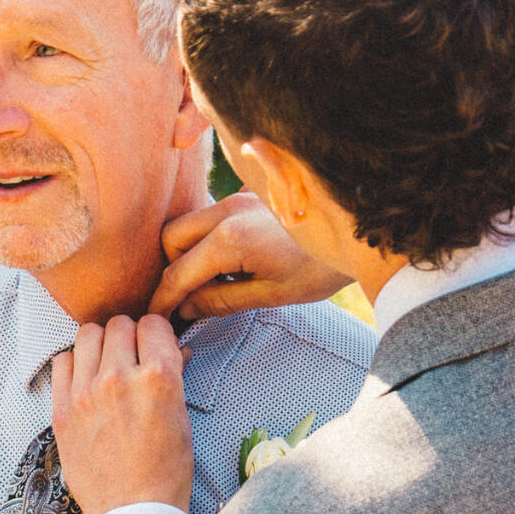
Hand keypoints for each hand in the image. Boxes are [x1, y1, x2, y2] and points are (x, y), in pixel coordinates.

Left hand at [52, 315, 192, 513]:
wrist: (133, 513)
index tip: (155, 344)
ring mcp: (86, 393)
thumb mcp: (182, 419)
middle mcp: (119, 379)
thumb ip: (174, 377)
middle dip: (130, 336)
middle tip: (133, 356)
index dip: (157, 333)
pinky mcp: (62, 410)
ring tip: (108, 364)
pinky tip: (86, 381)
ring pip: (88, 334)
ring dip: (101, 344)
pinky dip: (75, 365)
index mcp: (158, 379)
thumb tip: (174, 350)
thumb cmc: (165, 472)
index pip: (153, 324)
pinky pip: (62, 362)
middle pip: (119, 324)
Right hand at [149, 193, 350, 319]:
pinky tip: (238, 261)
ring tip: (220, 281)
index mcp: (229, 238)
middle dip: (174, 269)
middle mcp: (227, 210)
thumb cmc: (322, 267)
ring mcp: (239, 197)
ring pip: (191, 223)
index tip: (155, 319)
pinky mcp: (251, 194)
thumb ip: (221, 301)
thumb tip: (186, 308)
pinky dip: (212, 238)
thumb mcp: (271, 295)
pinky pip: (214, 215)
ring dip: (192, 252)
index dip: (162, 300)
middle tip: (191, 298)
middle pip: (172, 238)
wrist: (359, 231)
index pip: (177, 273)